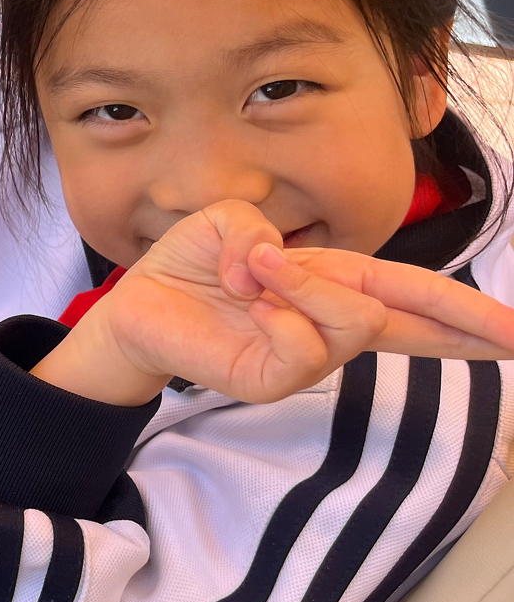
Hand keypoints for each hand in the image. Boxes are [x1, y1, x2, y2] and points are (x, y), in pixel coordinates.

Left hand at [36, 202, 513, 406]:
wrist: (135, 306)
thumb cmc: (190, 265)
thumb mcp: (229, 221)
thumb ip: (262, 227)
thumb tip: (276, 262)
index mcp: (330, 283)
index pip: (407, 297)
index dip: (463, 312)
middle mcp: (326, 324)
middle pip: (411, 322)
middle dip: (465, 326)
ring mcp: (303, 357)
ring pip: (355, 321)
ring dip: (309, 283)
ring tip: (257, 270)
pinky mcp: (271, 380)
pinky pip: (304, 346)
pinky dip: (280, 309)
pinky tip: (248, 300)